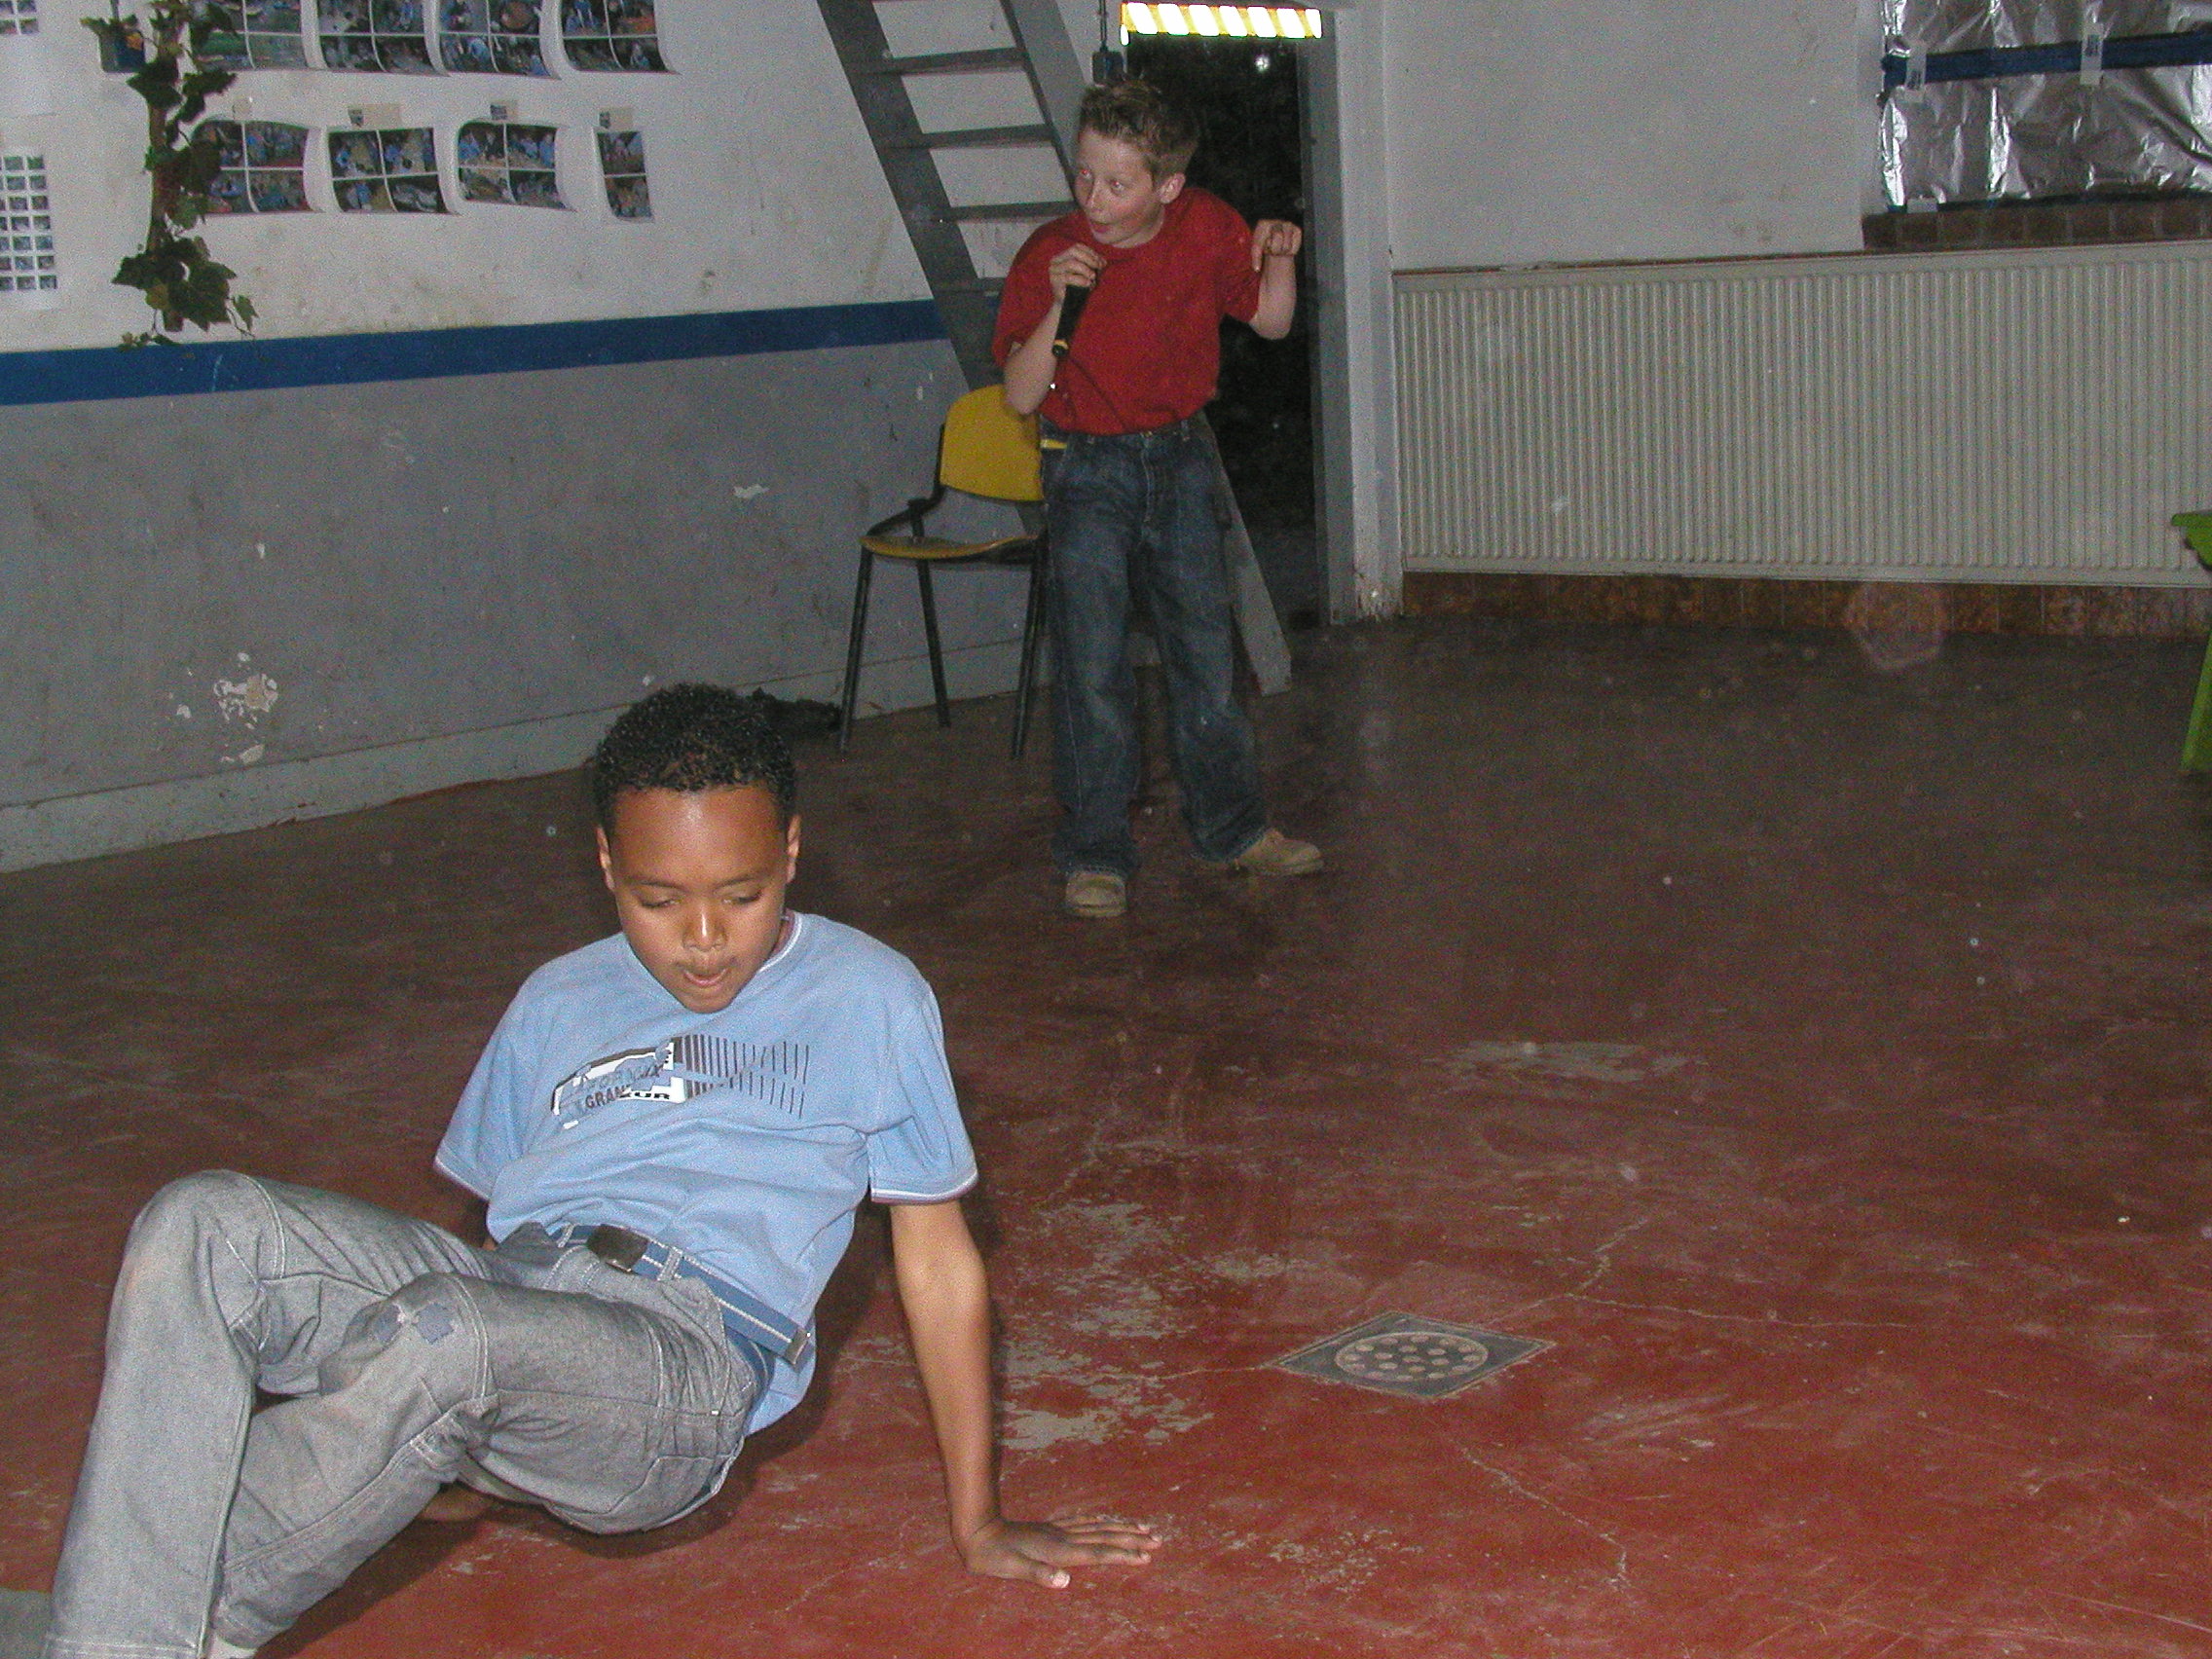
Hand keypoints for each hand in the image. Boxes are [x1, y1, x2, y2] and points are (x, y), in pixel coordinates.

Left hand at [959, 1514, 1161, 1588]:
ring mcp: (1057, 1530)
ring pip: (1098, 1527)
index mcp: (1059, 1550)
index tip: (1147, 1556)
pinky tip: (1105, 1519)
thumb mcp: (1013, 1569)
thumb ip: (1039, 1574)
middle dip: (1133, 1539)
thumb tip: (1066, 1581)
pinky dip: (1100, 1520)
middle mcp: (1063, 1537)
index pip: (1098, 1553)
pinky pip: (1083, 1522)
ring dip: (1122, 1527)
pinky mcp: (1050, 1527)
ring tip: (1143, 1527)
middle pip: (1105, 1537)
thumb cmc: (994, 1556)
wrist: (978, 1531)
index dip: (1123, 1555)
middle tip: (1158, 1539)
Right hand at [1048, 244, 1104, 301]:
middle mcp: (1056, 261)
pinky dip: (1081, 280)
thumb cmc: (1080, 286)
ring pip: (1071, 263)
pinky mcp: (1054, 281)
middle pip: (1073, 251)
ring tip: (1093, 277)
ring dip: (1085, 269)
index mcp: (1063, 255)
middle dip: (1088, 258)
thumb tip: (1103, 262)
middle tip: (1098, 268)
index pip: (1078, 247)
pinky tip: (1088, 284)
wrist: (1069, 305)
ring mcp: (1054, 270)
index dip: (1091, 253)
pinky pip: (1069, 277)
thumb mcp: (1089, 272)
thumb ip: (1095, 265)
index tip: (1101, 263)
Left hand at [1250, 219, 1301, 268]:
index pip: (1260, 242)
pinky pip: (1294, 247)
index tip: (1256, 269)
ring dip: (1282, 251)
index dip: (1257, 257)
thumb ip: (1255, 257)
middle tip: (1272, 249)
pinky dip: (1291, 251)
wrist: (1277, 240)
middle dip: (1274, 250)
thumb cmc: (1265, 244)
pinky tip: (1287, 246)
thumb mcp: (1257, 249)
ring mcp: (1288, 225)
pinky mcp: (1298, 230)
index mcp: (1263, 224)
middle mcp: (1276, 221)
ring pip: (1286, 246)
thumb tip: (1257, 269)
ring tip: (1279, 248)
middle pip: (1276, 241)